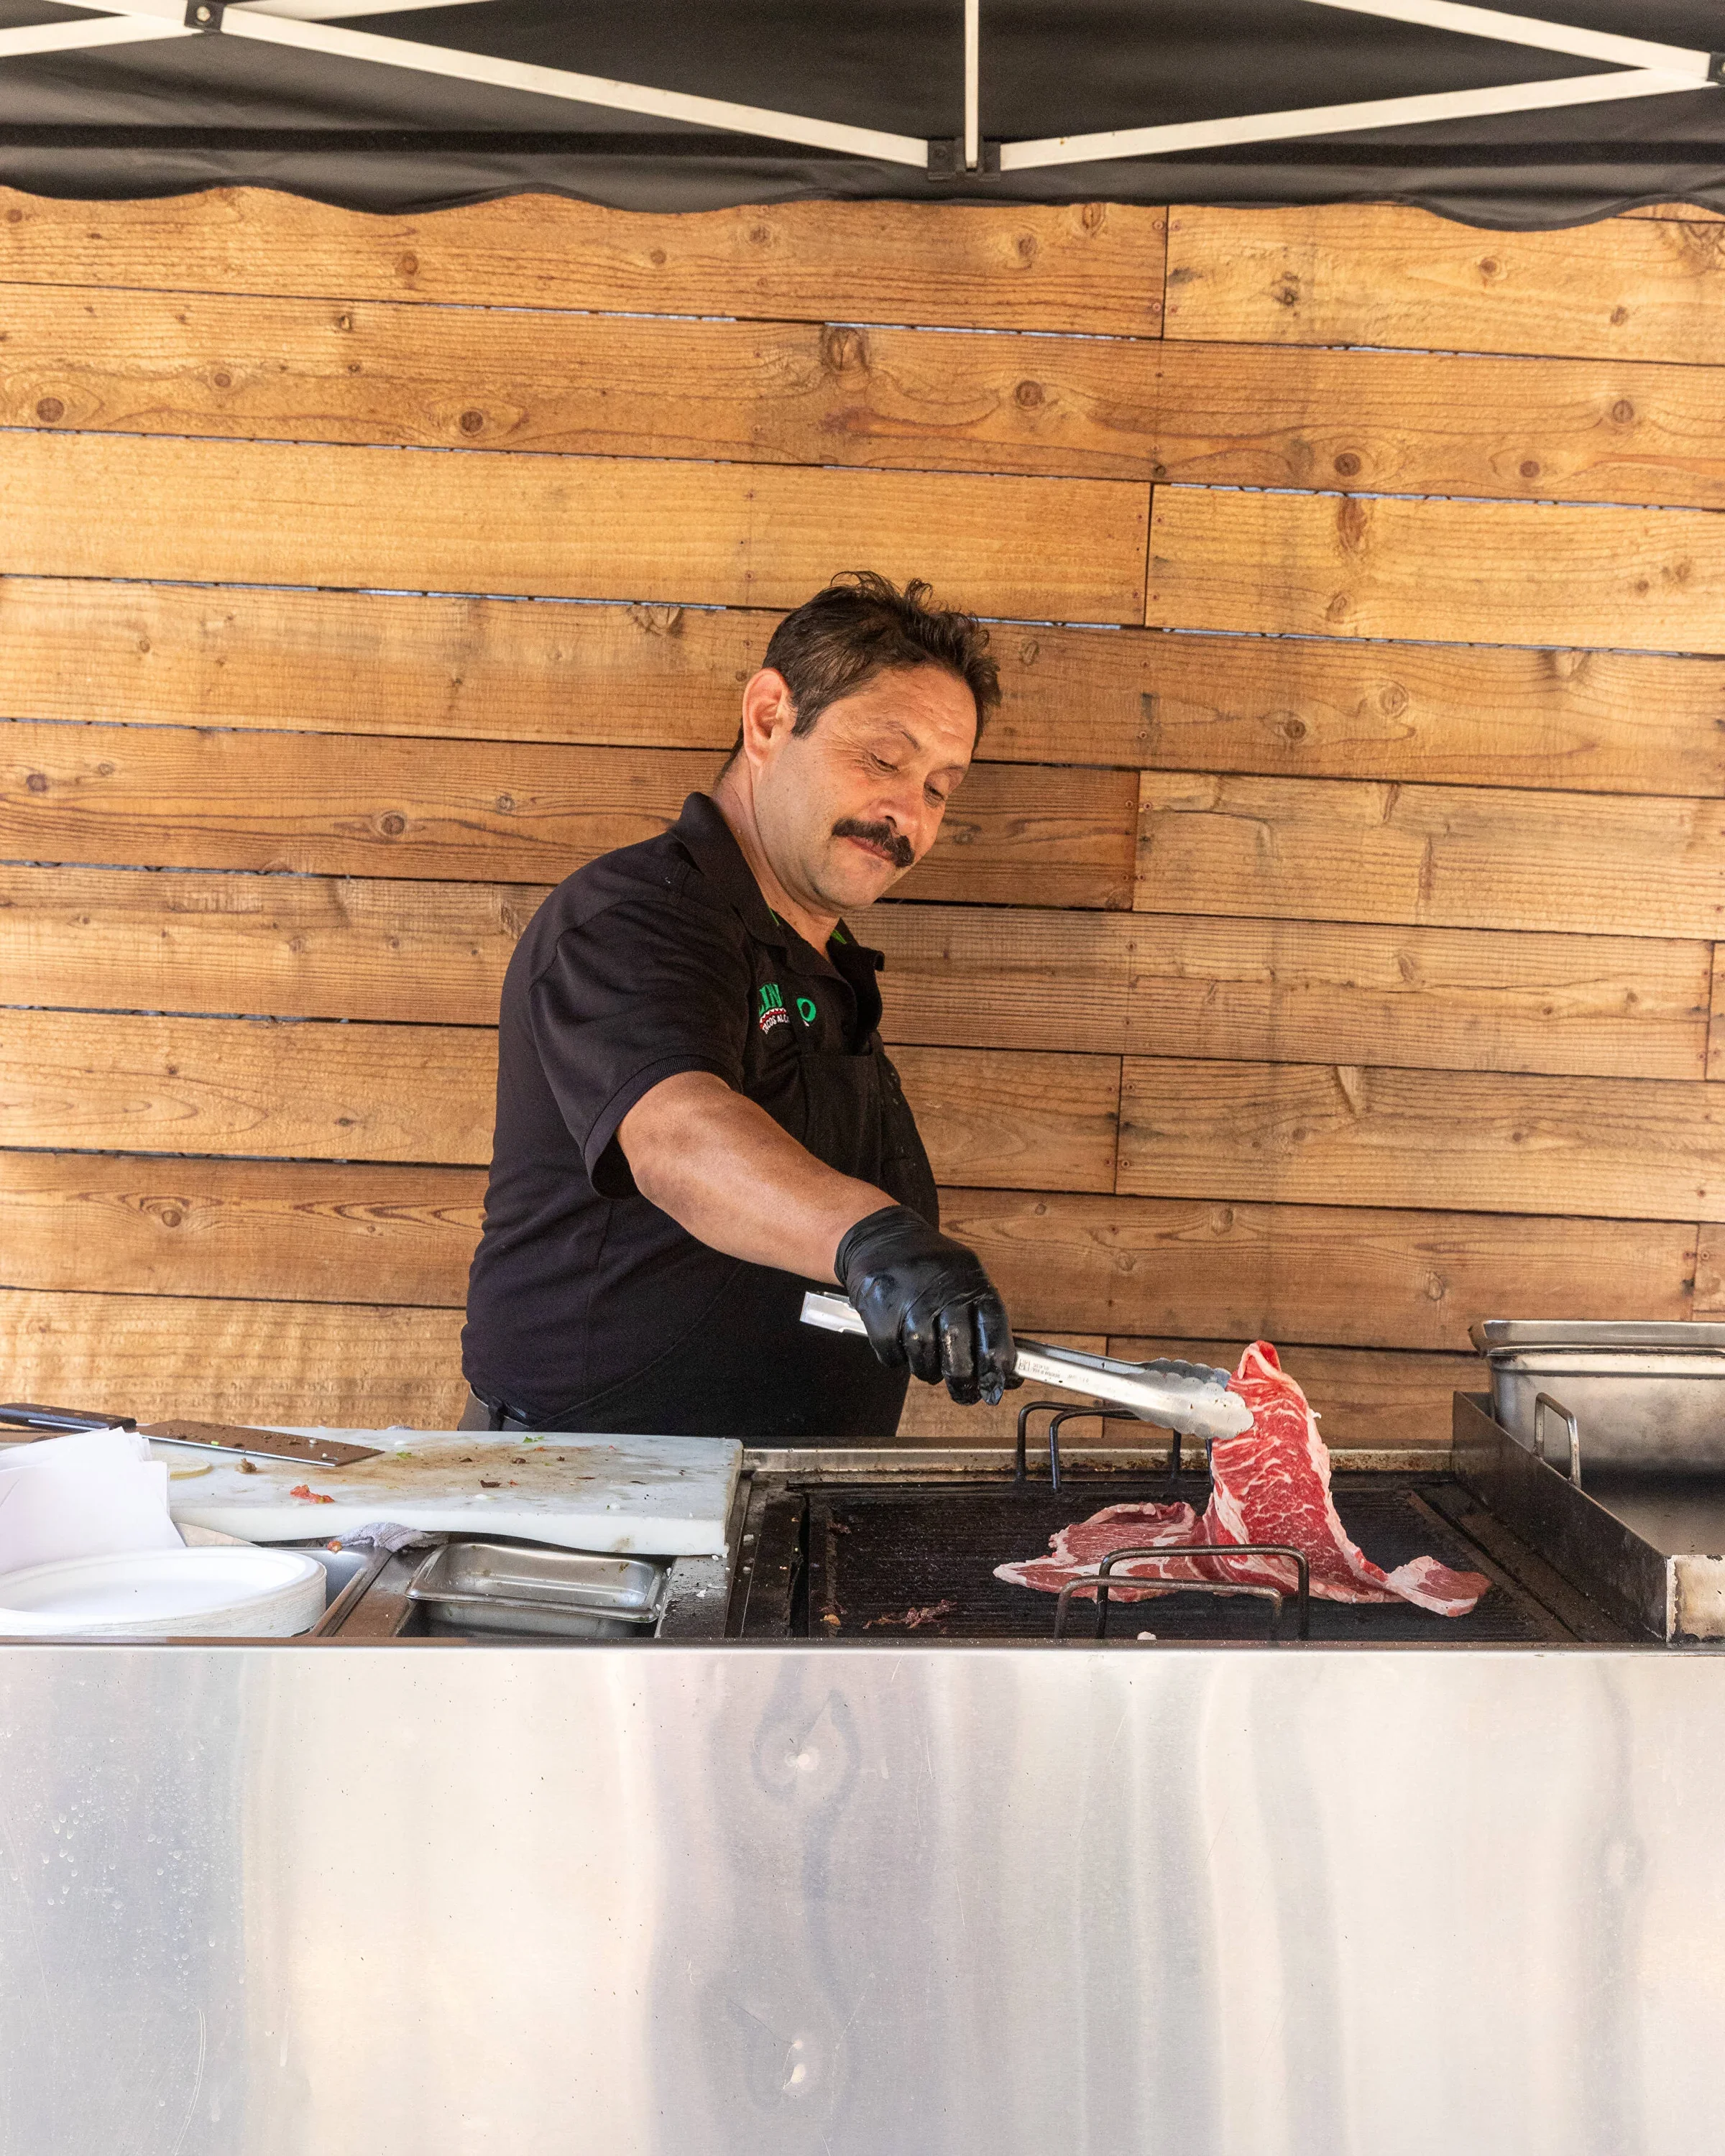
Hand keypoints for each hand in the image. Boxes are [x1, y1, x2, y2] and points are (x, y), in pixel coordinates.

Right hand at [835, 1206, 1019, 1406]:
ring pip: (923, 1358)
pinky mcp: (879, 1309)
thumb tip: (1002, 1374)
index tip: (996, 1388)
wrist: (882, 1236)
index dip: (996, 1367)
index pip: (993, 1331)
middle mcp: (942, 1289)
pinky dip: (897, 1360)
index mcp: (971, 1282)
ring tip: (928, 1363)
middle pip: (958, 1351)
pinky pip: (892, 1355)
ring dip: (927, 1371)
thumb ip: (982, 1322)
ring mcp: (908, 1299)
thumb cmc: (931, 1267)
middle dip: (962, 1381)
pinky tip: (901, 1346)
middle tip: (963, 1393)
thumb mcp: (965, 1279)